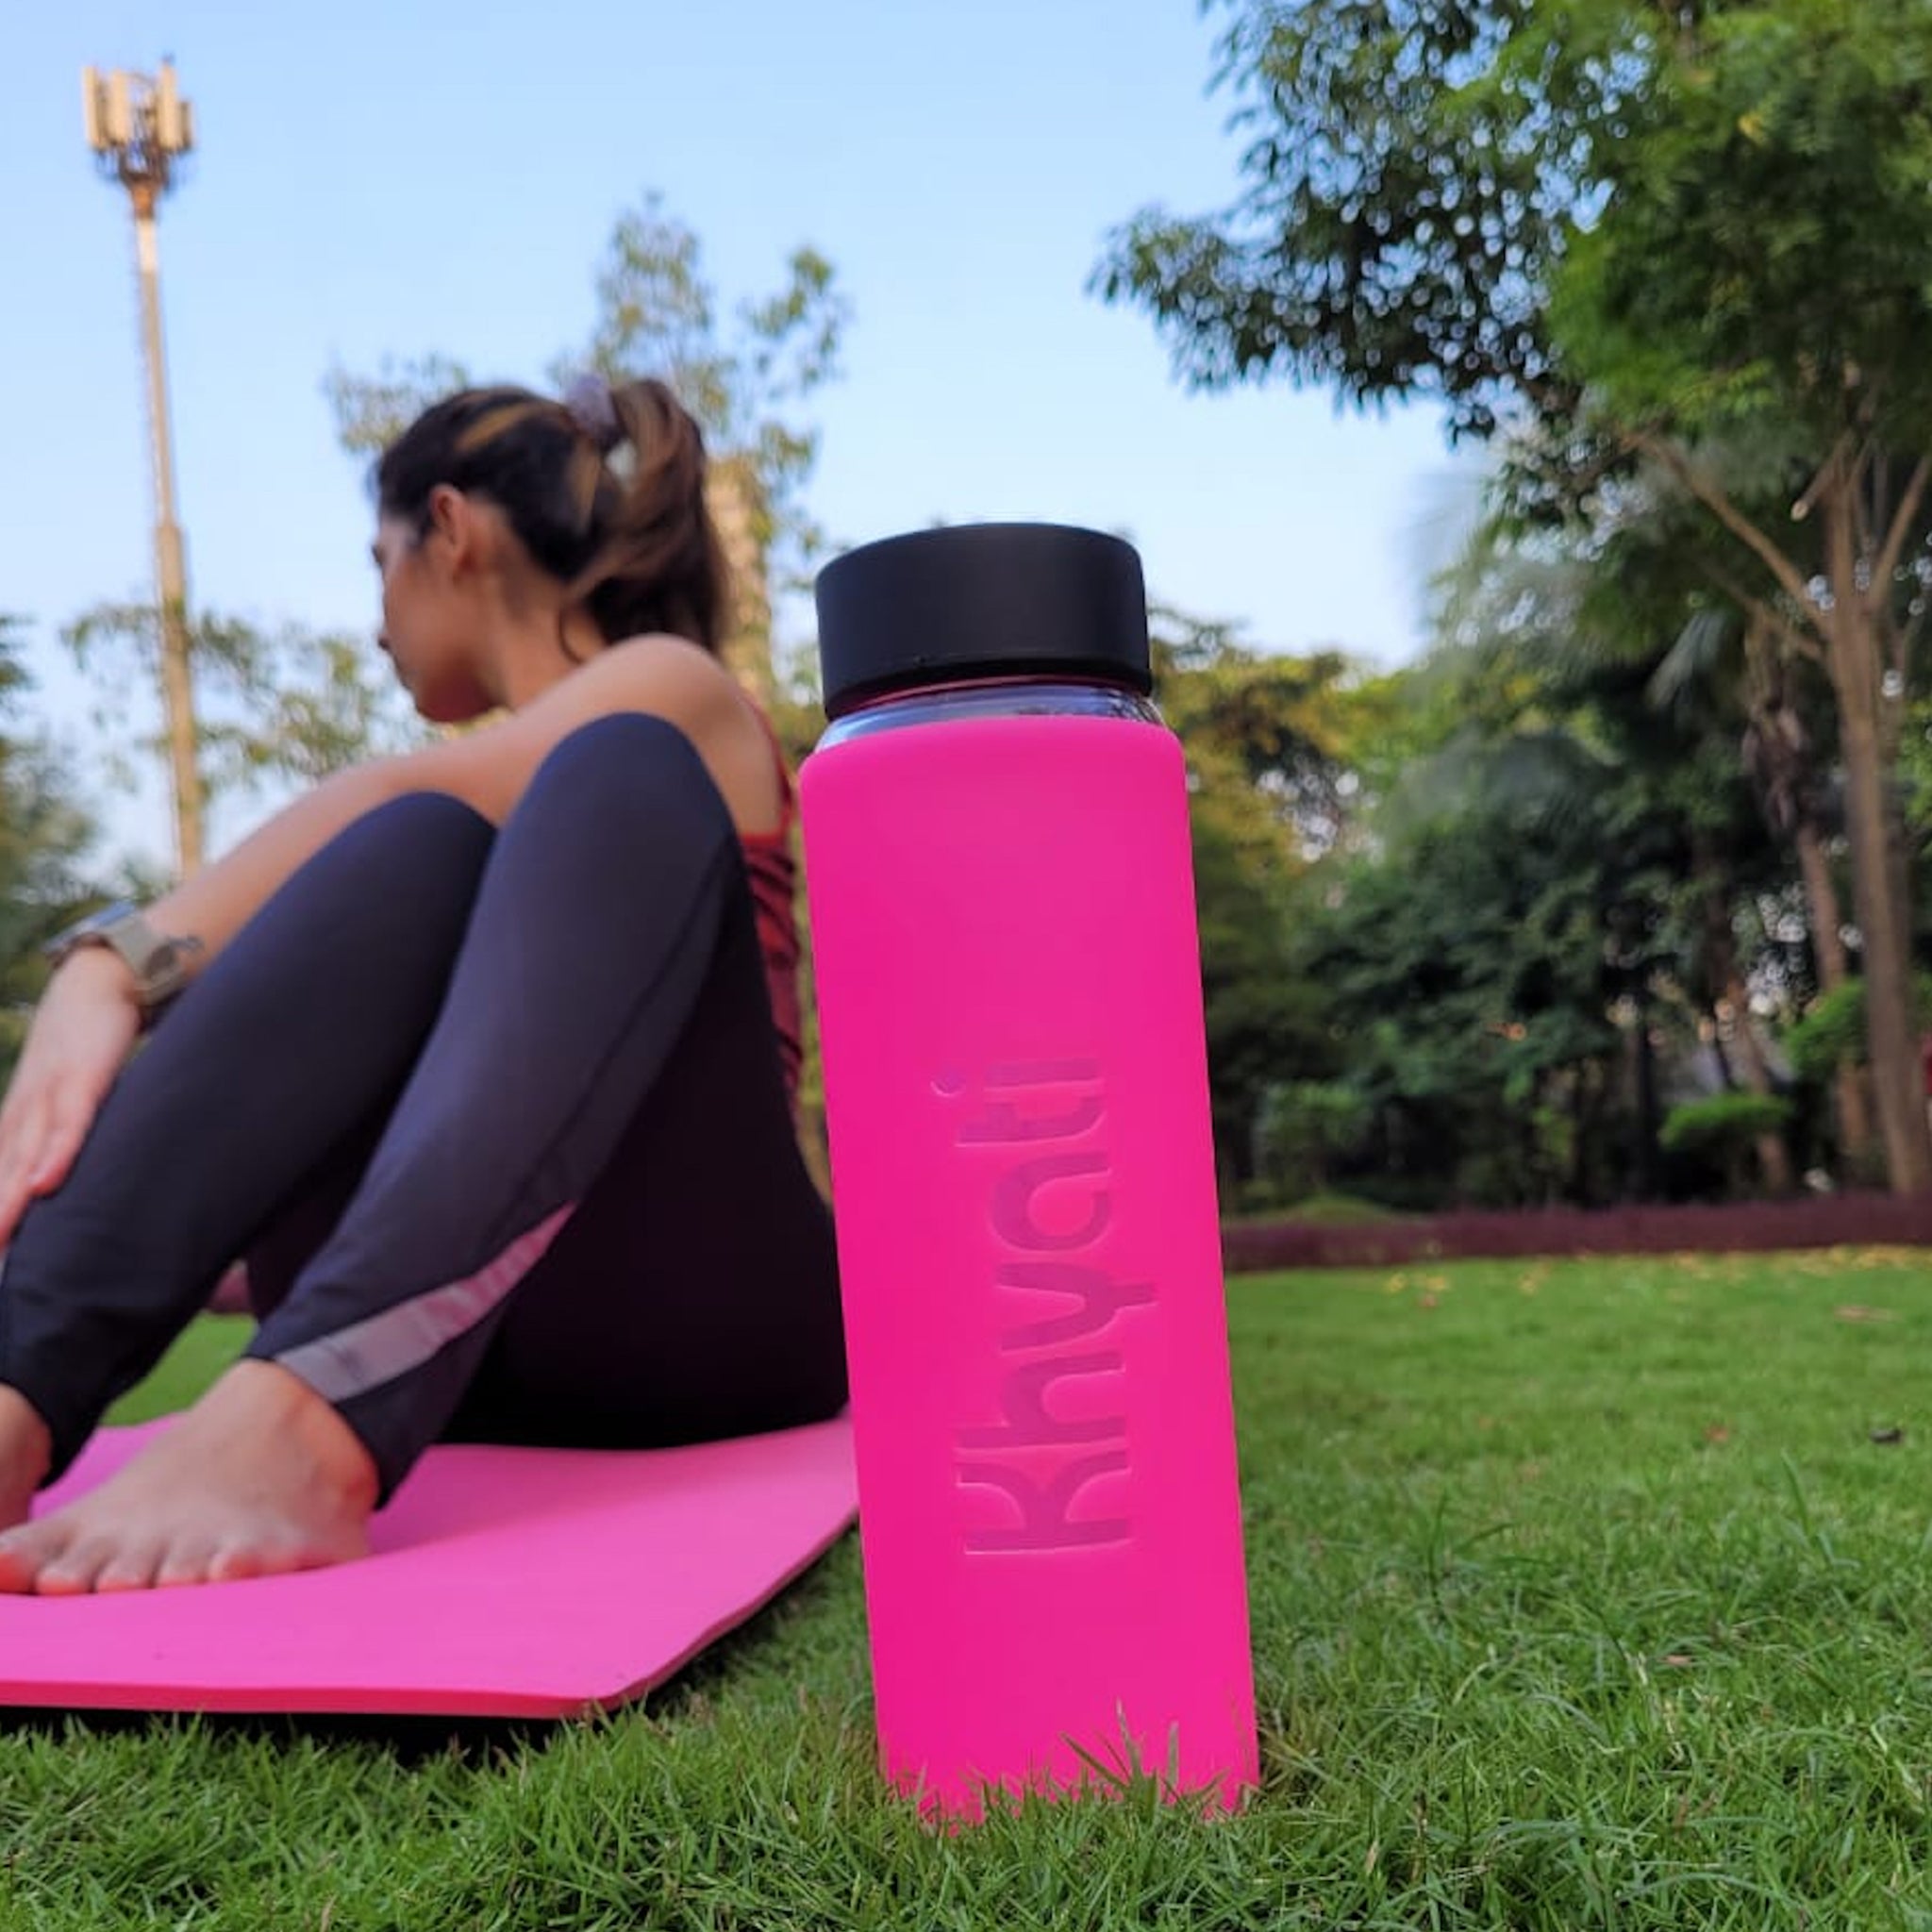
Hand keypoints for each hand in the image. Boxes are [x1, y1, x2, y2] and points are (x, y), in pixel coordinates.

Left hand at [0, 949, 141, 1247]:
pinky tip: (45, 1183)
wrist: (96, 983)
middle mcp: (24, 1111)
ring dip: (7, 1199)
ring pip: (23, 1155)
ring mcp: (50, 1094)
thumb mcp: (65, 1095)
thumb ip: (62, 1134)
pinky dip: (56, 1153)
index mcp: (19, 1120)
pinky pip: (70, 1122)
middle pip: (1, 1175)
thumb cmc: (84, 1046)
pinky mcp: (83, 1077)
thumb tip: (62, 1179)